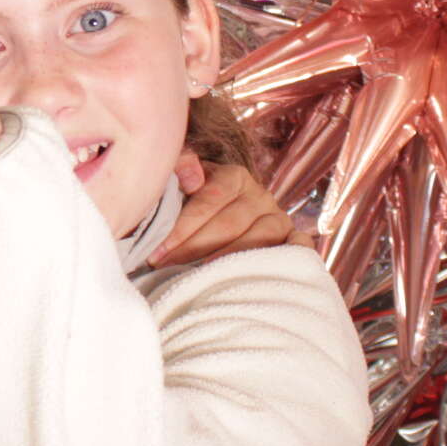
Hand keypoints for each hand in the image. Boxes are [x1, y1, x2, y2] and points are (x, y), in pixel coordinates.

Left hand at [147, 154, 301, 268]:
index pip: (210, 200)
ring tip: (197, 276)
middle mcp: (260, 196)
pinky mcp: (289, 241)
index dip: (182, 228)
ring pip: (256, 240)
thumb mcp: (184, 179)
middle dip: (193, 248)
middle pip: (229, 224)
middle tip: (166, 266)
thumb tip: (192, 180)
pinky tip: (241, 278)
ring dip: (224, 260)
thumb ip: (180, 167)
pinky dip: (266, 264)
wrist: (225, 214)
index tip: (158, 251)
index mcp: (235, 176)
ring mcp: (278, 219)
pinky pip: (286, 252)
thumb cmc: (197, 200)